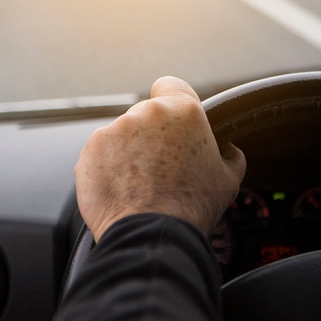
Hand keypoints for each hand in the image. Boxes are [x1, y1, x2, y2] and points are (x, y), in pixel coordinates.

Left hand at [74, 76, 246, 241]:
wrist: (152, 235)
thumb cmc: (192, 208)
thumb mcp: (229, 178)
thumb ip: (228, 153)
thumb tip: (226, 149)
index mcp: (183, 111)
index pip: (171, 85)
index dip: (172, 101)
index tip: (172, 122)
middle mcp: (145, 113)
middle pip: (146, 116)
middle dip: (151, 136)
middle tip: (161, 167)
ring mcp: (114, 131)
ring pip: (122, 135)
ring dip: (128, 153)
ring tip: (140, 184)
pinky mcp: (90, 151)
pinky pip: (101, 155)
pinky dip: (108, 168)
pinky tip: (122, 190)